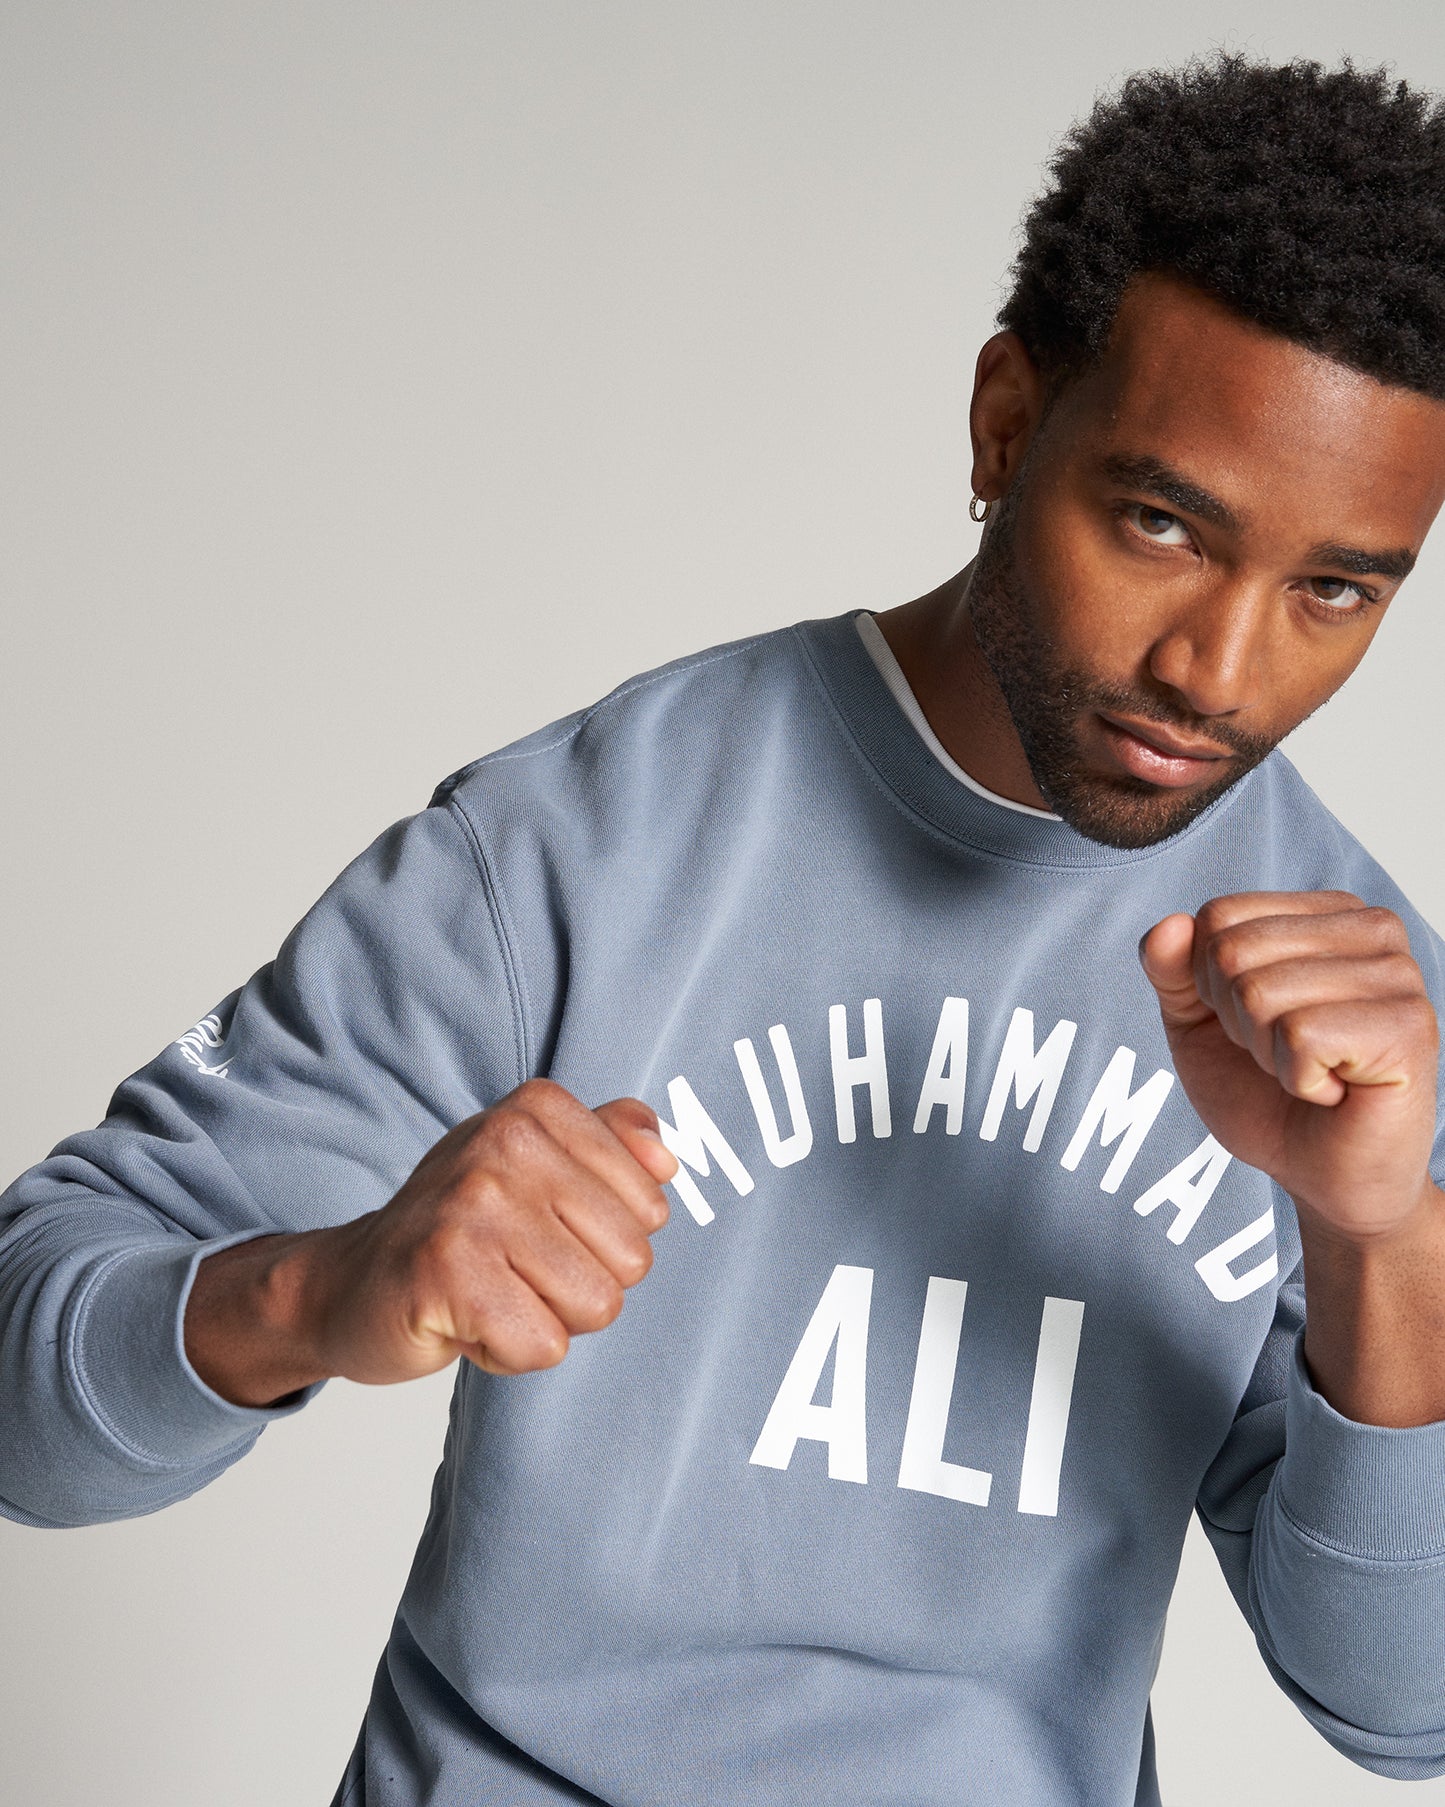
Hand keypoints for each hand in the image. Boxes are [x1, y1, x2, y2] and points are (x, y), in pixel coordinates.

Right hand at [185, 1080, 677, 1404]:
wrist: (349, 1286)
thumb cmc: (457, 1231)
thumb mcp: (535, 1167)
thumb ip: (612, 1145)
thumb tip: (668, 1156)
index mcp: (537, 1109)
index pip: (650, 1206)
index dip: (602, 1241)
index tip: (540, 1231)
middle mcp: (505, 1142)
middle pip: (631, 1260)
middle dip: (581, 1286)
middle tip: (514, 1271)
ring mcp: (473, 1205)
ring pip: (595, 1305)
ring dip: (547, 1321)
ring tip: (492, 1293)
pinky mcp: (446, 1272)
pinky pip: (542, 1346)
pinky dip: (508, 1353)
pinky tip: (466, 1321)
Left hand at [1139, 892, 1437, 1241]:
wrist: (1319, 1175)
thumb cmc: (1266, 1094)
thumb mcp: (1197, 1024)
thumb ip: (1172, 969)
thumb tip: (1170, 925)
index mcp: (1327, 912)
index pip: (1218, 915)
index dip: (1208, 984)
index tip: (1255, 1023)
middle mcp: (1373, 929)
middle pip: (1233, 951)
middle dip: (1237, 1021)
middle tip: (1286, 1054)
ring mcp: (1398, 975)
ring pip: (1260, 994)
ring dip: (1267, 1054)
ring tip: (1312, 1071)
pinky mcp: (1408, 1028)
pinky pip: (1300, 1035)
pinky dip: (1298, 1078)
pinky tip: (1335, 1090)